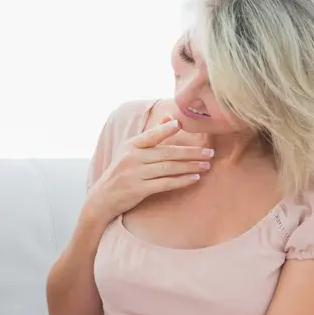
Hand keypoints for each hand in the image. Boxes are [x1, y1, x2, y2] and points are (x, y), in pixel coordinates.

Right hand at [85, 116, 213, 224]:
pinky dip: (181, 181)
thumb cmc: (121, 171)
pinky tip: (194, 179)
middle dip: (190, 153)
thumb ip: (151, 134)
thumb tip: (170, 117)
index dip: (166, 129)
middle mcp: (132, 158)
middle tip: (209, 152)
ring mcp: (135, 174)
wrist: (104, 196)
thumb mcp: (130, 150)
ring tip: (206, 165)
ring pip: (168, 168)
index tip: (182, 125)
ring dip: (190, 167)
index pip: (152, 135)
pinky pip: (165, 184)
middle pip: (166, 153)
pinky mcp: (139, 189)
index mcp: (131, 145)